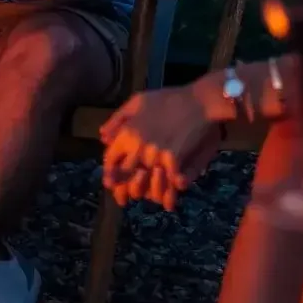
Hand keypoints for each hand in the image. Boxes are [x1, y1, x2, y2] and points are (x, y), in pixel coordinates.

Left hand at [100, 87, 219, 209]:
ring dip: (143, 193)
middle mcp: (138, 147)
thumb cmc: (168, 99)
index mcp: (127, 133)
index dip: (109, 172)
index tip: (110, 181)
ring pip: (143, 184)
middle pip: (123, 176)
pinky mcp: (174, 162)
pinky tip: (167, 203)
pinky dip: (167, 196)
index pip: (110, 159)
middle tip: (122, 198)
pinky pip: (166, 185)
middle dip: (121, 189)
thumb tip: (103, 136)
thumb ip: (118, 119)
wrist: (199, 102)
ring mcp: (156, 156)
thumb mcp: (137, 101)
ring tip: (143, 199)